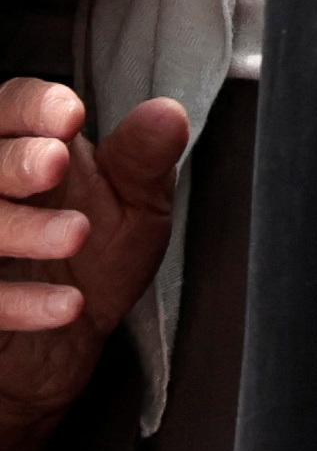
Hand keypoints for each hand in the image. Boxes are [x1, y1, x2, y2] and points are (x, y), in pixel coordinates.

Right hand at [0, 81, 189, 450]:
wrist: (66, 344)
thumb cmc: (95, 259)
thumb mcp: (135, 205)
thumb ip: (144, 160)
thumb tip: (166, 114)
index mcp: (26, 149)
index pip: (12, 106)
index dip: (33, 106)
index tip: (70, 115)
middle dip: (16, 160)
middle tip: (54, 164)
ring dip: (22, 228)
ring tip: (75, 235)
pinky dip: (20, 303)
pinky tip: (68, 305)